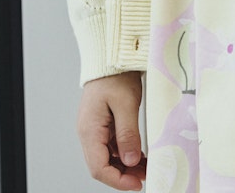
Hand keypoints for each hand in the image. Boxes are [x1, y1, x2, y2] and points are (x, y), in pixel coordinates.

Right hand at [77, 72, 146, 189]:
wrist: (112, 55)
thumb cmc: (116, 75)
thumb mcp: (126, 104)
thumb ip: (128, 134)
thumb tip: (131, 160)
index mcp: (89, 130)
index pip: (99, 168)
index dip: (118, 180)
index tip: (137, 183)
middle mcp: (89, 132)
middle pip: (102, 165)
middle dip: (123, 174)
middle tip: (145, 176)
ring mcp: (95, 128)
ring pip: (108, 157)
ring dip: (125, 165)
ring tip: (146, 167)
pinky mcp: (103, 123)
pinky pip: (112, 145)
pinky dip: (125, 152)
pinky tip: (140, 155)